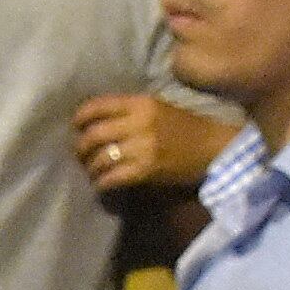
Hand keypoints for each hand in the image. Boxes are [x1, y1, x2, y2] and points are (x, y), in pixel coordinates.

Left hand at [73, 94, 229, 195]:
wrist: (214, 148)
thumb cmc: (186, 126)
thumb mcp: (158, 107)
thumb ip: (130, 111)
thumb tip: (99, 121)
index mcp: (141, 103)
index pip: (98, 106)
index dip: (80, 117)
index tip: (75, 126)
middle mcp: (139, 123)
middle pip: (94, 134)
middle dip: (80, 147)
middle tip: (79, 154)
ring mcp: (143, 148)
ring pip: (101, 158)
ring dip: (90, 168)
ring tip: (91, 171)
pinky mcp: (147, 170)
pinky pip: (113, 178)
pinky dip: (102, 183)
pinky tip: (101, 185)